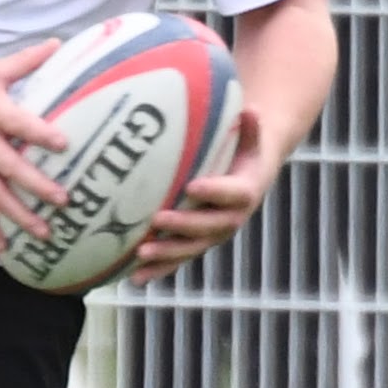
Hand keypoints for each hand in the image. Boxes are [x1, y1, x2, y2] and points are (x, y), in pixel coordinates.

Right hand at [0, 44, 72, 251]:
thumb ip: (27, 62)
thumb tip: (60, 43)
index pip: (20, 124)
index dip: (41, 134)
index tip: (64, 144)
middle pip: (11, 167)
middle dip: (37, 186)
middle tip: (63, 200)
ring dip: (19, 215)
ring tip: (44, 233)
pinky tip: (3, 248)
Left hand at [130, 112, 264, 278]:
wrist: (253, 176)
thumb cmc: (246, 151)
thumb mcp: (252, 137)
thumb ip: (250, 126)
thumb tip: (250, 109)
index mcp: (245, 193)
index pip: (232, 194)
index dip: (214, 191)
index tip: (193, 186)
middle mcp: (231, 220)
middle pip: (208, 228)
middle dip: (183, 227)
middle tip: (157, 220)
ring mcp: (213, 236)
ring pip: (191, 249)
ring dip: (167, 255)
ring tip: (140, 255)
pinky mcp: (198, 244)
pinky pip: (178, 260)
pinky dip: (158, 270)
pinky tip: (133, 279)